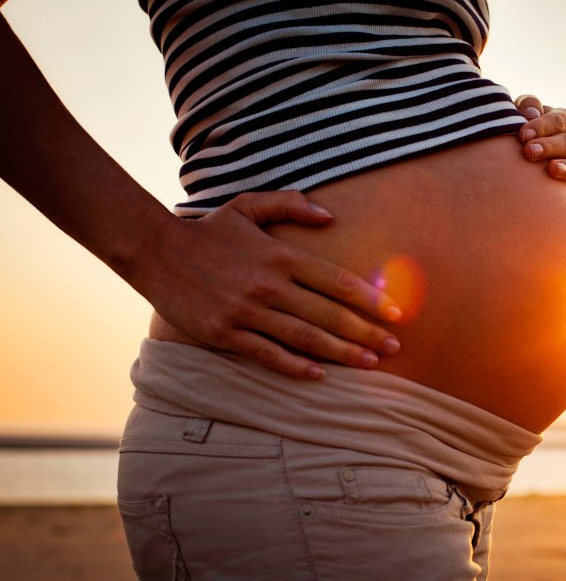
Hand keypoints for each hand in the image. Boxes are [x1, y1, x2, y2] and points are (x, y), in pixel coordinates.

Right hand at [140, 191, 402, 379]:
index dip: (369, 299)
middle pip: (328, 314)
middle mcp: (268, 285)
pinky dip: (294, 366)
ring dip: (341, 353)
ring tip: (370, 363)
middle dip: (366, 333)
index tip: (395, 313)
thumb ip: (290, 205)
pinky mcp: (225, 333)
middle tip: (394, 348)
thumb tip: (330, 216)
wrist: (155, 250)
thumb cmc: (210, 231)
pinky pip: (266, 354)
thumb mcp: (249, 205)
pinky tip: (318, 374)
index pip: (336, 280)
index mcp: (280, 256)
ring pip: (304, 337)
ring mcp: (246, 311)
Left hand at [515, 94, 565, 204]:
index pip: (560, 120)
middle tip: (529, 151)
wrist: (530, 158)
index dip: (542, 126)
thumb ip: (527, 105)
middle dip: (550, 146)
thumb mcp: (524, 114)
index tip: (523, 135)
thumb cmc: (527, 132)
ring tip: (552, 169)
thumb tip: (532, 113)